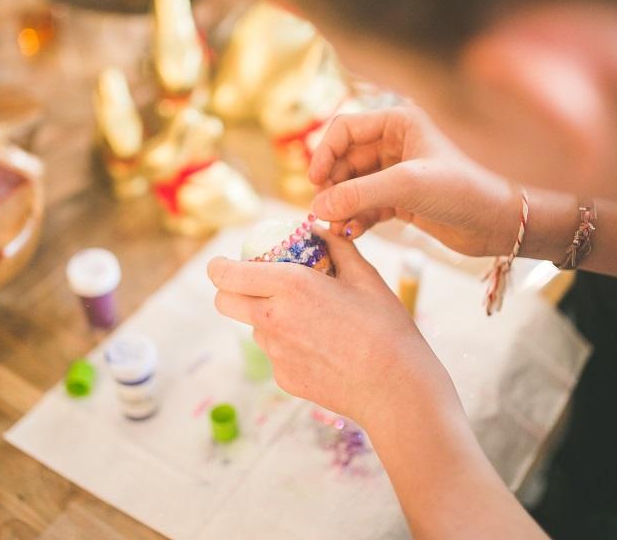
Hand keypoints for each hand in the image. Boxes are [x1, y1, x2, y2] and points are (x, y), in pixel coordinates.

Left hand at [207, 228, 453, 425]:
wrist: (396, 387)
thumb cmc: (385, 328)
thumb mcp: (364, 275)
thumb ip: (335, 246)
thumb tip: (317, 229)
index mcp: (290, 286)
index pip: (226, 274)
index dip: (220, 266)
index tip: (226, 264)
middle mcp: (274, 319)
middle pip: (223, 302)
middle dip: (230, 291)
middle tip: (255, 286)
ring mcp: (276, 353)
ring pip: (253, 328)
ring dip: (267, 318)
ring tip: (311, 320)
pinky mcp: (284, 378)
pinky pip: (275, 354)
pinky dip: (289, 346)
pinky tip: (323, 348)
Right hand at [309, 105, 518, 257]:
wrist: (500, 223)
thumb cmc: (464, 190)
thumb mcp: (407, 186)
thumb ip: (359, 194)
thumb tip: (317, 207)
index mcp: (400, 122)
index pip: (345, 129)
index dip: (324, 153)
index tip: (314, 182)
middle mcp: (397, 143)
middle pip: (345, 159)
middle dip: (332, 185)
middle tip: (323, 211)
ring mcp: (399, 173)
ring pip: (354, 185)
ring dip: (342, 205)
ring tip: (336, 227)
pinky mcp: (403, 200)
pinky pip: (367, 205)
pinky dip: (356, 218)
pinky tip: (352, 232)